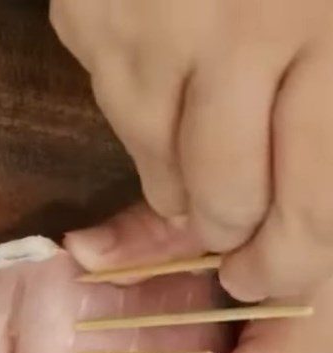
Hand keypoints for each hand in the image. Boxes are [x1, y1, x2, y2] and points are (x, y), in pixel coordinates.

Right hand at [49, 0, 332, 301]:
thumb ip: (327, 116)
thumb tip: (312, 227)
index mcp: (329, 23)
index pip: (315, 195)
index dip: (295, 256)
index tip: (272, 280)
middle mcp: (243, 26)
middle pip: (226, 197)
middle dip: (234, 238)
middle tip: (237, 247)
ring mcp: (153, 27)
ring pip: (160, 171)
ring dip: (184, 188)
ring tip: (204, 167)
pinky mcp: (89, 23)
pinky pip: (117, 120)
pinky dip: (146, 126)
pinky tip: (171, 89)